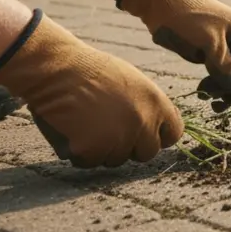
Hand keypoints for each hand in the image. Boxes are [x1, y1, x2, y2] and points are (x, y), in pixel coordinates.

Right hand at [0, 10, 182, 167]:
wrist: (57, 68)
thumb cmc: (91, 71)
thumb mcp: (133, 83)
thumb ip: (147, 106)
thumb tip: (154, 127)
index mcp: (157, 103)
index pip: (173, 134)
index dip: (157, 136)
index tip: (142, 135)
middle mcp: (143, 123)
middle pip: (146, 153)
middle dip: (129, 147)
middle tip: (107, 130)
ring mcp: (119, 139)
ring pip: (115, 159)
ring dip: (102, 149)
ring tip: (86, 123)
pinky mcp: (92, 150)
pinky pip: (89, 162)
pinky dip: (79, 153)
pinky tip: (71, 130)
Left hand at [116, 0, 230, 113]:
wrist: (159, 1)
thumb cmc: (186, 18)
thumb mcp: (209, 43)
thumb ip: (226, 66)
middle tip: (218, 105)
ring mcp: (226, 44)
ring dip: (223, 89)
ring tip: (205, 96)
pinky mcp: (212, 49)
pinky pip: (220, 71)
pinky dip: (213, 82)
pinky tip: (202, 90)